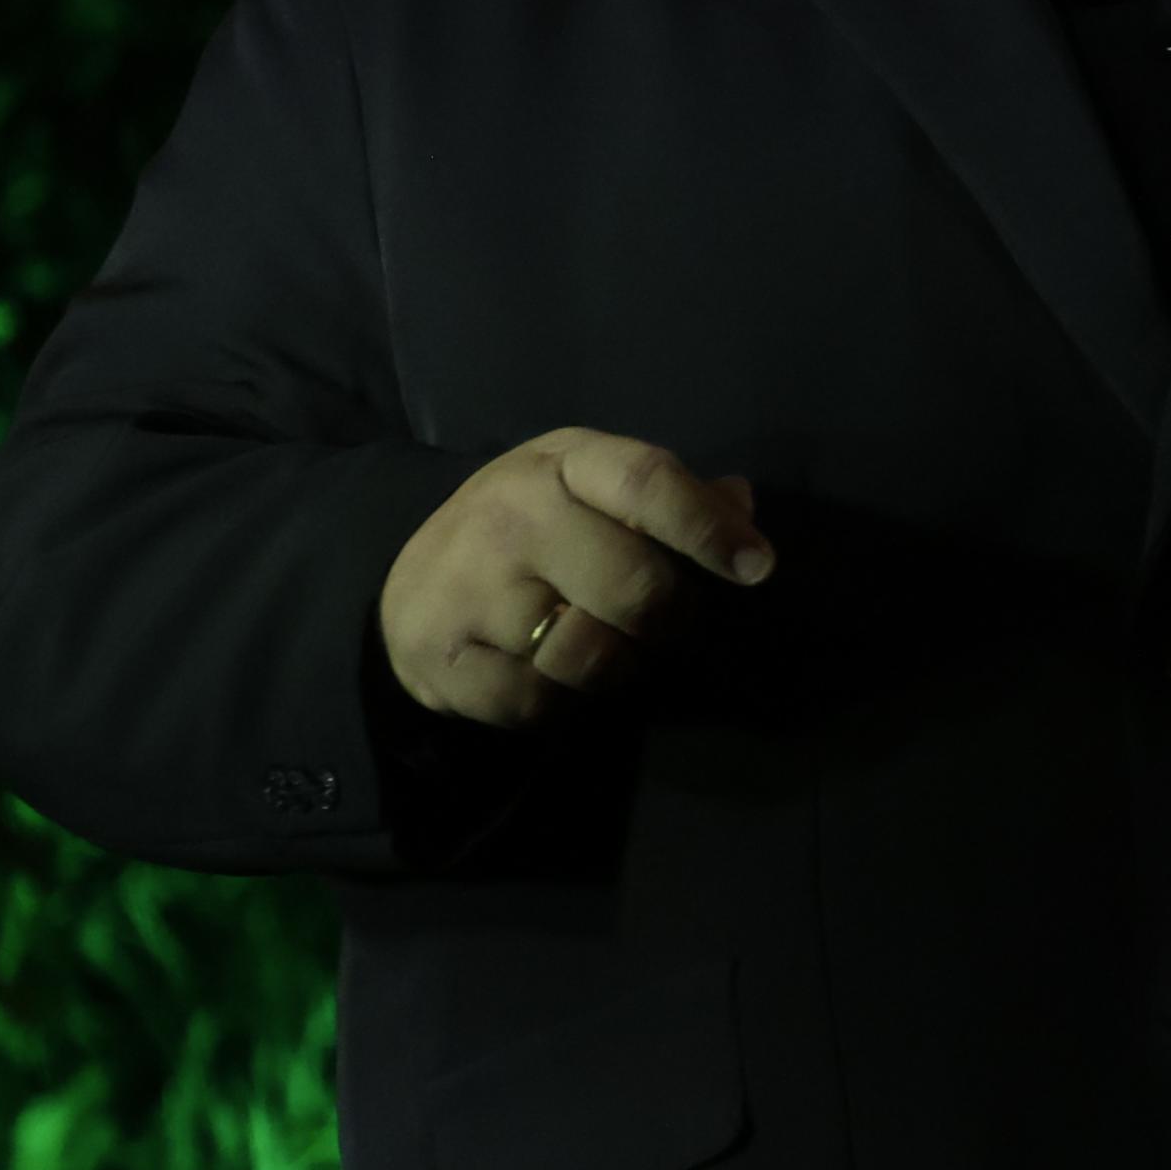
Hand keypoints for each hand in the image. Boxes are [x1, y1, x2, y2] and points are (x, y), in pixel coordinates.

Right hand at [377, 427, 772, 726]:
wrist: (414, 591)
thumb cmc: (530, 533)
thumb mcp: (591, 492)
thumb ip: (669, 498)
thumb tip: (741, 504)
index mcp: (560, 465)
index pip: (645, 482)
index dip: (708, 527)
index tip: (757, 568)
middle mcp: (512, 517)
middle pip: (635, 587)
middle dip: (670, 620)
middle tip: (665, 626)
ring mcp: (473, 589)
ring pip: (592, 655)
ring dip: (617, 667)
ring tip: (604, 646)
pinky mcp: (448, 660)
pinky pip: (542, 703)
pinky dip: (560, 704)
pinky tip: (546, 674)